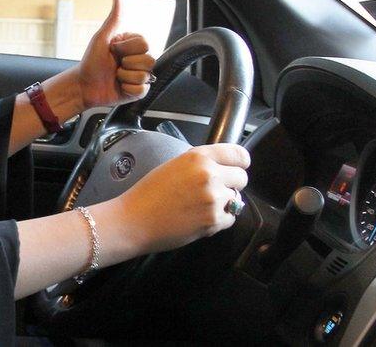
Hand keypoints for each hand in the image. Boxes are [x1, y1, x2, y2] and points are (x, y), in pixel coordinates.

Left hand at [75, 0, 155, 108]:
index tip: (113, 50)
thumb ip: (114, 18)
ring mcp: (139, 76)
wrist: (83, 86)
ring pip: (145, 75)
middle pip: (149, 60)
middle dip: (127, 63)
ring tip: (115, 76)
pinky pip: (142, 90)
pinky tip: (119, 87)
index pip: (144, 44)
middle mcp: (138, 60)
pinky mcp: (138, 92)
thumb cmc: (90, 62)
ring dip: (125, 77)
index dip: (127, 48)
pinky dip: (128, 89)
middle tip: (114, 65)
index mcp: (132, 46)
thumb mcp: (101, 38)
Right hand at [105, 144, 250, 255]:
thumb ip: (200, 163)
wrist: (134, 220)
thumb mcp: (173, 165)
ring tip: (201, 206)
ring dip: (224, 203)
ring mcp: (212, 198)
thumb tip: (222, 168)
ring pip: (237, 199)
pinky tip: (199, 217)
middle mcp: (208, 174)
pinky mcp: (213, 220)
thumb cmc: (148, 195)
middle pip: (242, 178)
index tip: (238, 168)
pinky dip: (219, 220)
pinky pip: (231, 218)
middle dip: (231, 185)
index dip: (240, 163)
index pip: (239, 154)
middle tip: (212, 191)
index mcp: (198, 157)